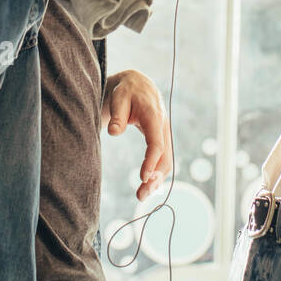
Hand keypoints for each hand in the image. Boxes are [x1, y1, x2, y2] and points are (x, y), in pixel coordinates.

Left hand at [101, 69, 172, 200]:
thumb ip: (117, 115)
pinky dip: (157, 173)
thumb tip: (113, 132)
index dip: (151, 162)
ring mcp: (164, 134)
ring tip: (143, 195)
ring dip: (157, 179)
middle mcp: (163, 127)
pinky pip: (163, 158)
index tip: (143, 178)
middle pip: (165, 157)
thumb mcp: (119, 98)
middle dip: (155, 178)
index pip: (157, 143)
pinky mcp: (161, 139)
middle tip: (141, 195)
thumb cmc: (127, 91)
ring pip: (166, 160)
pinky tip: (148, 186)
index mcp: (154, 116)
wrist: (138, 85)